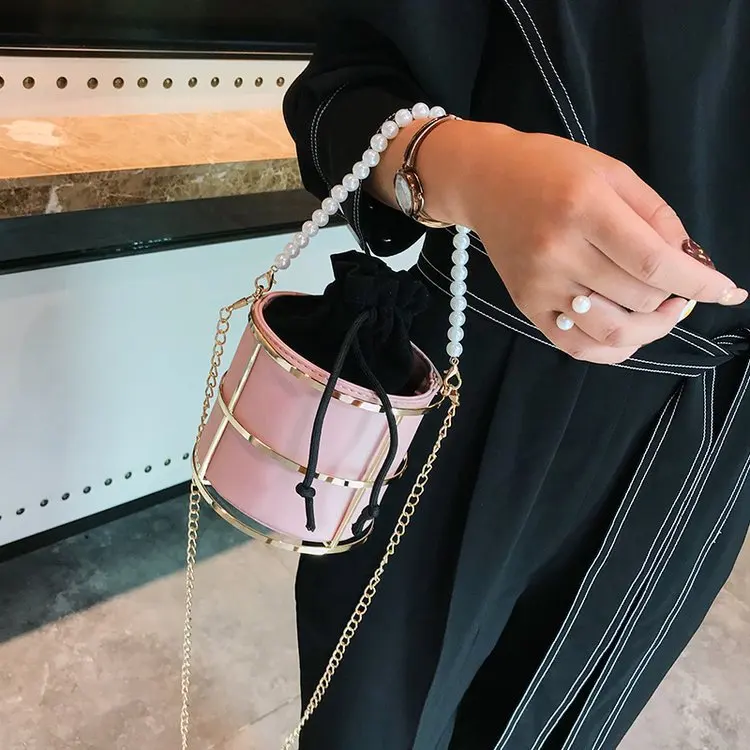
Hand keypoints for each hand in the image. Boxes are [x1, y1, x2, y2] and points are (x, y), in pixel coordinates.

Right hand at [421, 122, 746, 363]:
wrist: (487, 182)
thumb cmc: (552, 169)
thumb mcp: (614, 173)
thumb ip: (657, 216)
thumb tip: (691, 263)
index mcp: (585, 209)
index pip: (654, 264)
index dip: (700, 284)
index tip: (730, 292)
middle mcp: (559, 253)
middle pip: (638, 299)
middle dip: (676, 298)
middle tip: (684, 287)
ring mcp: (540, 286)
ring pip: (612, 334)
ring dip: (651, 329)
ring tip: (661, 311)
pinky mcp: (528, 307)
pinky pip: (577, 347)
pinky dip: (614, 350)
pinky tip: (631, 333)